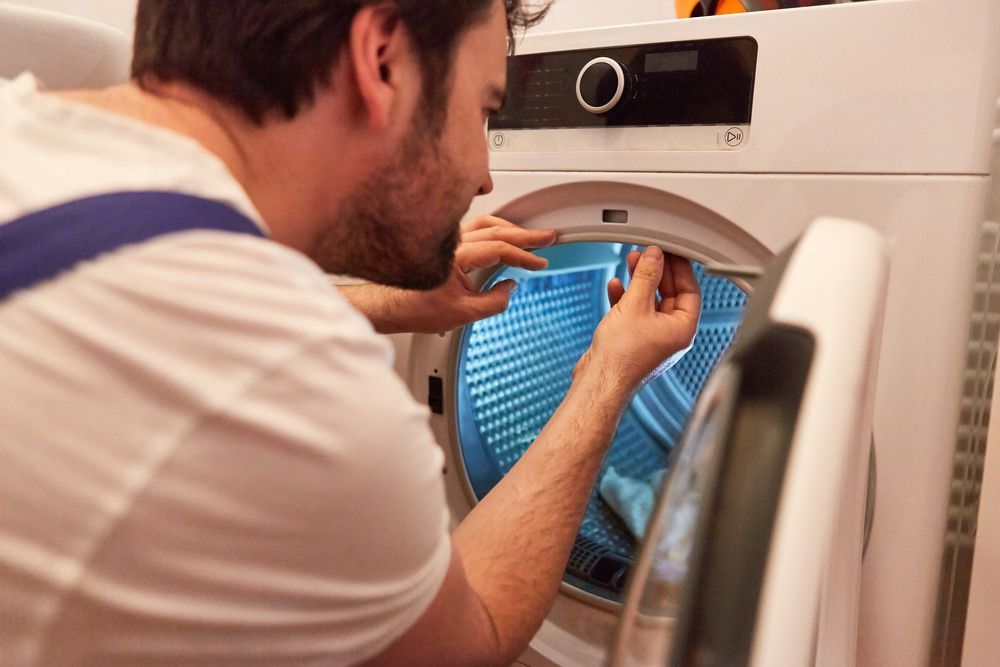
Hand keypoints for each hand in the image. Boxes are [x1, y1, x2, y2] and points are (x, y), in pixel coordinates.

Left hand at [342, 215, 557, 333]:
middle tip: (548, 237)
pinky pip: (474, 226)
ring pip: (485, 223)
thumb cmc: (414, 307)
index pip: (499, 249)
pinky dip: (494, 228)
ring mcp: (447, 238)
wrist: (388, 306)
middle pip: (496, 229)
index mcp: (456, 256)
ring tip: (530, 236)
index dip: (524, 255)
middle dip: (525, 235)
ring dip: (510, 228)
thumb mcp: (462, 314)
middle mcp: (451, 241)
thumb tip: (510, 288)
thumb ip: (493, 302)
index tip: (540, 262)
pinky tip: (502, 233)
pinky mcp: (444, 242)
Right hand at [575, 246, 700, 392]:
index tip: (670, 251)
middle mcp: (670, 334)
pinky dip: (625, 298)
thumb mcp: (635, 306)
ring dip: (640, 282)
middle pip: (669, 294)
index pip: (690, 290)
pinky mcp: (633, 340)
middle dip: (657, 272)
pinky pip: (634, 313)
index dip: (680, 267)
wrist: (599, 381)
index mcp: (682, 329)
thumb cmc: (622, 356)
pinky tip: (615, 286)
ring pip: (650, 302)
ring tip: (630, 261)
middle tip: (648, 252)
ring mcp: (651, 338)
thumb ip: (646, 277)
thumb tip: (654, 256)